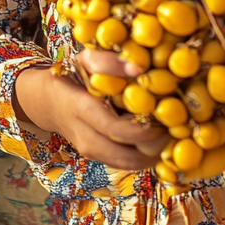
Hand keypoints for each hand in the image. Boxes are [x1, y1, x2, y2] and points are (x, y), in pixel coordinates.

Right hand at [14, 51, 167, 168]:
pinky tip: (158, 139)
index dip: (145, 129)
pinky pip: (125, 163)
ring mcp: (90, 152)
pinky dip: (144, 156)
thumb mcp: (84, 59)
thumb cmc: (71, 75)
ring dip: (153, 154)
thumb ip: (107, 61)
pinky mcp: (97, 157)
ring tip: (171, 134)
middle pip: (127, 156)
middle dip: (156, 146)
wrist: (47, 102)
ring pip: (128, 164)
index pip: (117, 130)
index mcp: (83, 111)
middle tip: (178, 128)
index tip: (166, 117)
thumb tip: (139, 69)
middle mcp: (86, 139)